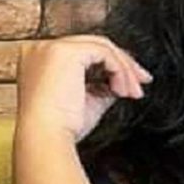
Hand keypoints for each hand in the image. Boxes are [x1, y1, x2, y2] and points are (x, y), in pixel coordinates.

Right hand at [14, 35, 152, 143]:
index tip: (131, 81)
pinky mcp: (66, 52)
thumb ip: (102, 86)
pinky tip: (122, 90)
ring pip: (102, 47)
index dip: (111, 64)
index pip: (84, 53)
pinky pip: (105, 53)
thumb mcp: (88, 101)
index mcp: (40, 60)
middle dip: (123, 64)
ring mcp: (52, 48)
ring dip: (124, 70)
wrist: (46, 138)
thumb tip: (121, 81)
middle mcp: (42, 49)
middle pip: (94, 45)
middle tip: (142, 81)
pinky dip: (119, 71)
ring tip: (132, 93)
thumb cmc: (60, 128)